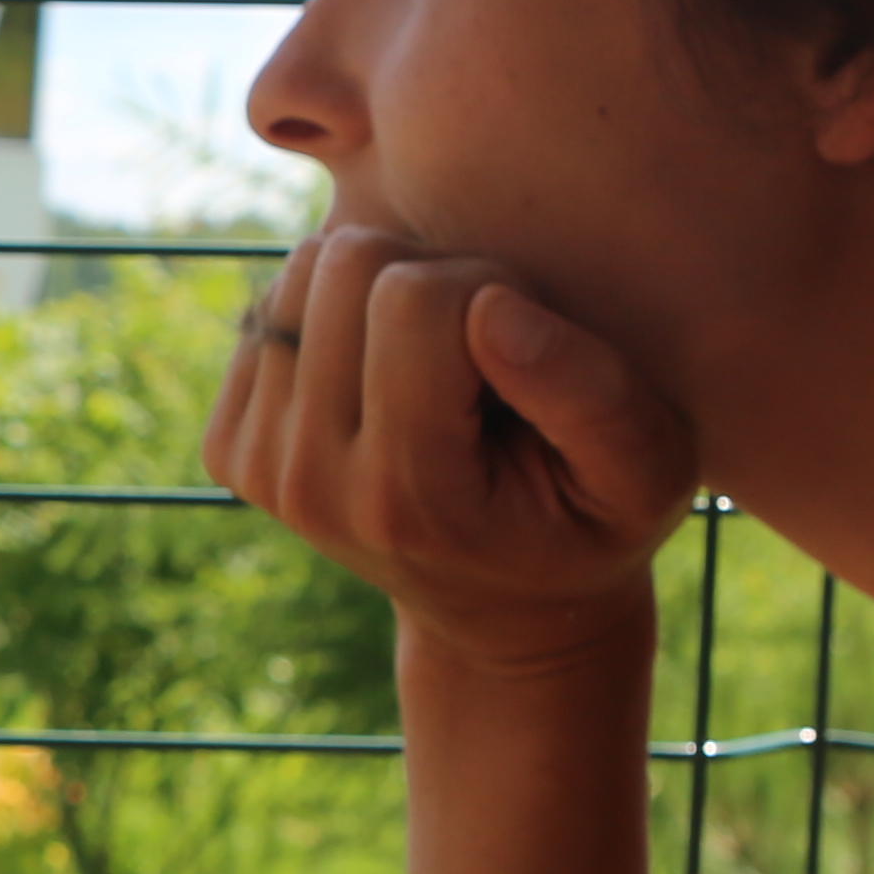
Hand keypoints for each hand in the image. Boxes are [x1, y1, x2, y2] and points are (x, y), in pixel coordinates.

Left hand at [206, 223, 696, 667]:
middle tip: (480, 353)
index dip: (494, 287)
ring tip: (437, 365)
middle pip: (347, 266)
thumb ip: (593, 396)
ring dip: (383, 289)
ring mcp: (259, 469)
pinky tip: (386, 379)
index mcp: (406, 496)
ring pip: (305, 269)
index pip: (417, 298)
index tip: (527, 352)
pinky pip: (277, 300)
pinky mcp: (228, 449)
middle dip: (431, 276)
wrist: (502, 607)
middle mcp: (310, 485)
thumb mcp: (644, 473)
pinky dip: (339, 315)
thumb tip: (491, 309)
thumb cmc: (590, 523)